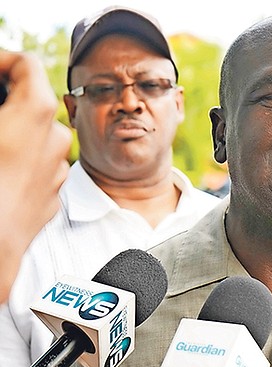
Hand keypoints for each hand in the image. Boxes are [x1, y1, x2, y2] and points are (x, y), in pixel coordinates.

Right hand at [0, 50, 70, 302]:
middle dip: (5, 96)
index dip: (2, 57)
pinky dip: (17, 157)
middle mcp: (56, 138)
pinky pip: (36, 164)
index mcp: (36, 113)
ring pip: (36, 135)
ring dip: (12, 130)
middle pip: (32, 101)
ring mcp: (57, 169)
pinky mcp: (51, 195)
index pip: (27, 65)